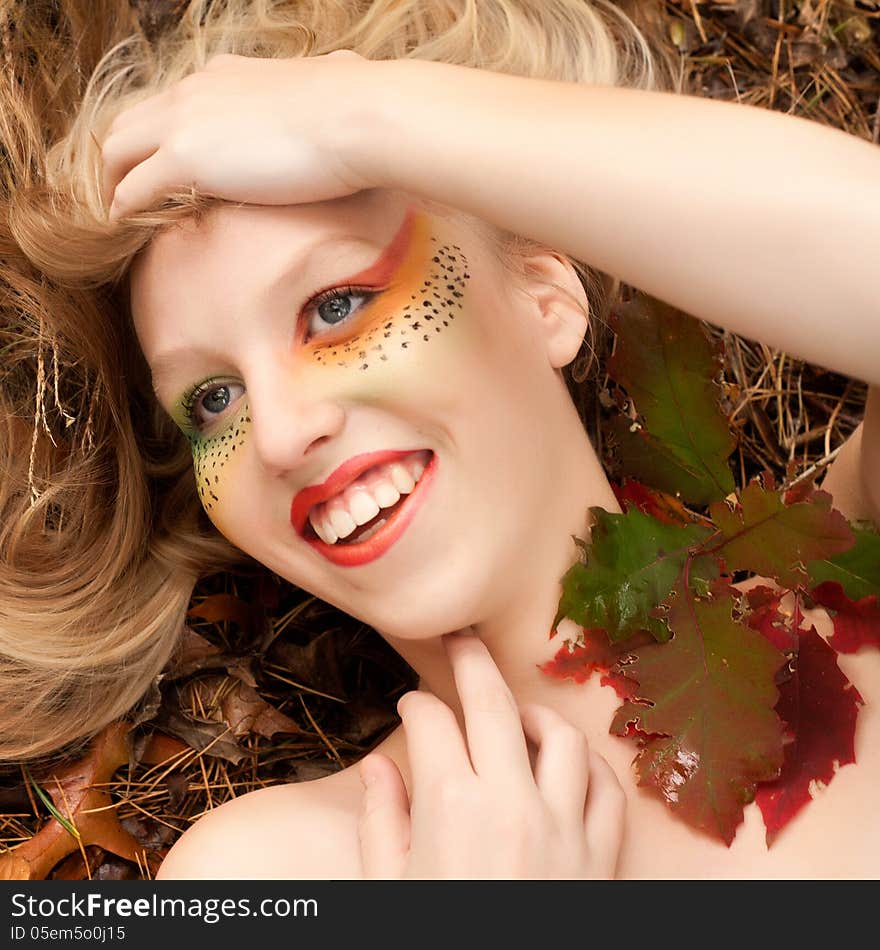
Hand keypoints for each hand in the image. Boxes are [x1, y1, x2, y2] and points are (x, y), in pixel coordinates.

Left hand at [100, 50, 374, 219]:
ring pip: (118, 149)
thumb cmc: (354, 112)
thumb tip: (348, 73)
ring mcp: (185, 121)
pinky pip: (133, 187)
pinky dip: (122, 204)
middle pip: (131, 120)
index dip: (159, 135)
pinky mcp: (185, 158)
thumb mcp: (325, 92)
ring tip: (116, 208)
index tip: (161, 163)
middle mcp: (195, 90)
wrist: (356, 119)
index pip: (173, 102)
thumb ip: (315, 95)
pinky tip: (122, 222)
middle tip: (122, 187)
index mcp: (225, 74)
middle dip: (120, 155)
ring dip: (112, 180)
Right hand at [357, 632, 625, 878]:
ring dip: (536, 713)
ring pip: (560, 738)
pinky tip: (568, 764)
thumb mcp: (388, 890)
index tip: (411, 702)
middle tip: (460, 640)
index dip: (415, 702)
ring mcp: (563, 829)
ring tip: (517, 711)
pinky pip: (608, 791)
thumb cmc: (437, 939)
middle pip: (493, 704)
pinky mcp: (600, 859)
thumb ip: (381, 821)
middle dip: (471, 661)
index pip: (432, 721)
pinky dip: (590, 768)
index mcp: (450, 808)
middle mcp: (510, 804)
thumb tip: (379, 765)